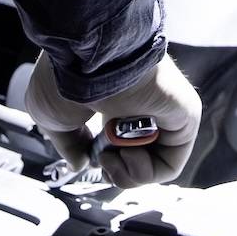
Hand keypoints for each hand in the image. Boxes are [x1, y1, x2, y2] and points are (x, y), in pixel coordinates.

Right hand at [22, 50, 201, 186]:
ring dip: (128, 173)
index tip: (89, 159)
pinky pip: (171, 163)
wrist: (89, 61)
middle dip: (116, 172)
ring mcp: (165, 111)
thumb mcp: (51, 117)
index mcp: (114, 100)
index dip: (104, 163)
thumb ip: (68, 144)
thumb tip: (81, 164)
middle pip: (138, 157)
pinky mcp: (185, 117)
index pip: (118, 142)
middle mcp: (142, 104)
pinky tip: (129, 152)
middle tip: (103, 161)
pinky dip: (147, 172)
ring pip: (155, 163)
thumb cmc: (66, 79)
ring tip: (114, 155)